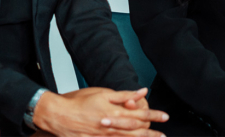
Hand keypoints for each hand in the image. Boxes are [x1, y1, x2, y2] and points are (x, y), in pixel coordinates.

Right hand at [33, 87, 167, 136]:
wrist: (59, 116)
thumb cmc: (80, 102)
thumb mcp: (104, 94)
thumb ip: (125, 95)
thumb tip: (142, 92)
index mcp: (115, 112)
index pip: (140, 114)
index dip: (154, 115)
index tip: (165, 117)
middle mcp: (111, 127)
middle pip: (136, 131)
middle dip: (151, 133)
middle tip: (163, 135)